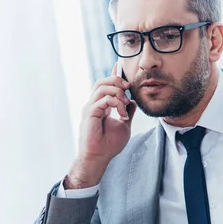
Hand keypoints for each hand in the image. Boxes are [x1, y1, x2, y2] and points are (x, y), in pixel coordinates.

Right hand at [65, 63, 137, 188]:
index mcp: (100, 106)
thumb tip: (133, 101)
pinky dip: (115, 103)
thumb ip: (127, 112)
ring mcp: (90, 108)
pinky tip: (121, 113)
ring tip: (125, 104)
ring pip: (101, 87)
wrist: (99, 157)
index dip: (113, 75)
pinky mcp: (89, 113)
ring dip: (117, 92)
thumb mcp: (124, 125)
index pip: (106, 86)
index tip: (119, 66)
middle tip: (128, 88)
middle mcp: (93, 105)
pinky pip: (103, 99)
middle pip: (102, 82)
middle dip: (116, 80)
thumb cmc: (109, 145)